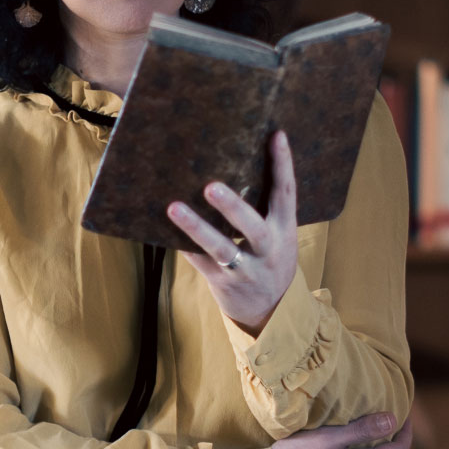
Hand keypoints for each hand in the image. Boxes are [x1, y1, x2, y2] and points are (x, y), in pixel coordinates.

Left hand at [168, 129, 298, 333]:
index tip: (276, 135)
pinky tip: (162, 229)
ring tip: (173, 207)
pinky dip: (183, 245)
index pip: (287, 194)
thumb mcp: (278, 236)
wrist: (272, 313)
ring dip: (196, 228)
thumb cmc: (269, 262)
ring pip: (220, 248)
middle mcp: (269, 251)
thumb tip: (234, 164)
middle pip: (253, 227)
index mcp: (285, 231)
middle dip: (232, 207)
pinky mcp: (224, 284)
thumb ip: (263, 209)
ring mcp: (246, 270)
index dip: (283, 165)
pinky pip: (200, 262)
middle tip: (210, 186)